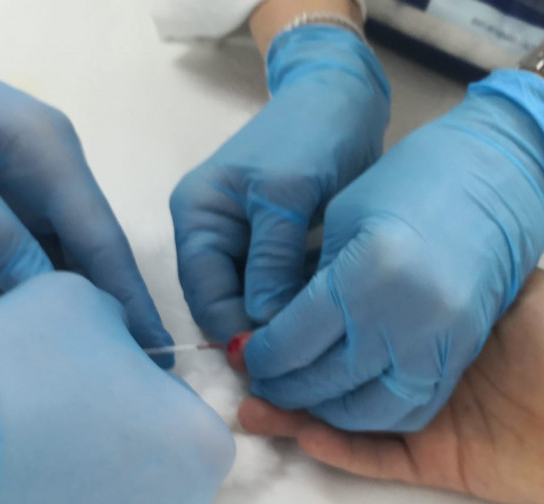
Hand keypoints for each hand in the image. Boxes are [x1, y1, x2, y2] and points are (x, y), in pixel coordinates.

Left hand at [0, 12, 172, 351]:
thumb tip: (47, 299)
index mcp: (53, 156)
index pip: (102, 239)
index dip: (128, 297)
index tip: (155, 350)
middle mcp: (51, 168)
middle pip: (74, 251)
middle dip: (56, 296)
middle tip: (31, 341)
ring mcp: (23, 178)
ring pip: (37, 252)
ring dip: (2, 276)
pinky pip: (7, 241)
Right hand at [0, 272, 233, 503]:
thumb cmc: (8, 377)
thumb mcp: (79, 302)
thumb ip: (120, 326)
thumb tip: (118, 345)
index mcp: (201, 447)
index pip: (182, 412)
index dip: (133, 393)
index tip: (86, 388)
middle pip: (158, 475)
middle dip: (115, 452)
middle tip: (53, 426)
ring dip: (84, 500)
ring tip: (23, 471)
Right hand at [170, 25, 389, 340]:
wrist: (346, 97)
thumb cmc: (312, 134)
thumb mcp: (288, 194)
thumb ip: (272, 260)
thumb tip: (263, 328)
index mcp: (197, 216)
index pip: (204, 294)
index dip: (236, 331)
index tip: (278, 362)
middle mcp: (212, 234)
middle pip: (225, 305)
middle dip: (259, 334)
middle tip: (303, 365)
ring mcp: (244, 242)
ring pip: (255, 303)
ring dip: (282, 325)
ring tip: (319, 349)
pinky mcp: (277, 247)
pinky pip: (280, 290)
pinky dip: (299, 307)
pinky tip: (328, 324)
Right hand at [239, 271, 543, 503]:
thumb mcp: (509, 283)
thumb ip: (454, 268)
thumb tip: (383, 239)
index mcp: (427, 330)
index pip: (355, 323)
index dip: (310, 316)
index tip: (265, 301)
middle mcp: (412, 369)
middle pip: (335, 370)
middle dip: (286, 363)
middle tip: (238, 351)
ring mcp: (417, 418)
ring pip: (340, 415)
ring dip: (293, 406)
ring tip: (247, 395)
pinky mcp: (428, 460)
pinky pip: (370, 456)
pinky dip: (333, 445)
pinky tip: (295, 427)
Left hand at [242, 70, 543, 431]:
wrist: (501, 172)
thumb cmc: (413, 179)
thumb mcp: (346, 219)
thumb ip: (310, 282)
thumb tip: (273, 331)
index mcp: (364, 275)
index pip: (292, 342)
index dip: (260, 357)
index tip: (245, 356)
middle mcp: (403, 318)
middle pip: (326, 381)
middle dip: (285, 388)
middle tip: (264, 381)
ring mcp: (441, 341)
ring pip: (370, 410)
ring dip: (329, 411)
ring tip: (305, 394)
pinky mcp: (464, 351)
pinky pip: (415, 404)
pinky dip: (376, 412)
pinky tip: (352, 397)